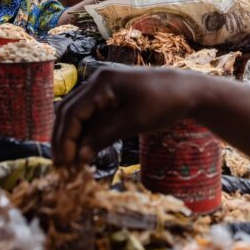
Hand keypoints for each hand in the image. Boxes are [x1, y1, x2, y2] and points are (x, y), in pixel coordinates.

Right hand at [53, 67, 208, 166]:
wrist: (187, 91)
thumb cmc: (164, 102)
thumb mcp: (133, 122)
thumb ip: (103, 137)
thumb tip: (79, 157)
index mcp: (101, 83)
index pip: (72, 112)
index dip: (65, 139)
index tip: (64, 163)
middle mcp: (97, 83)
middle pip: (69, 112)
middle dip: (63, 138)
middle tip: (62, 166)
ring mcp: (103, 91)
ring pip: (78, 115)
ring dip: (73, 137)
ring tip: (71, 162)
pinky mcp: (111, 99)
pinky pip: (91, 117)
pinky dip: (86, 134)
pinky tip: (86, 151)